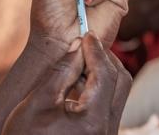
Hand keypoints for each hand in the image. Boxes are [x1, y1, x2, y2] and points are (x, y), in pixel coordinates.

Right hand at [2, 33, 131, 134]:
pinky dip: (98, 89)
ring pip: (117, 94)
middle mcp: (107, 129)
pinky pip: (109, 106)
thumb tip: (78, 46)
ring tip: (78, 62)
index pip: (106, 74)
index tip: (86, 34)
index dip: (96, 50)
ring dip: (101, 73)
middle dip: (104, 59)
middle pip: (121, 82)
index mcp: (93, 121)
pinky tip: (77, 82)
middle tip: (85, 45)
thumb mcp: (37, 102)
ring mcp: (106, 134)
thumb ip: (61, 71)